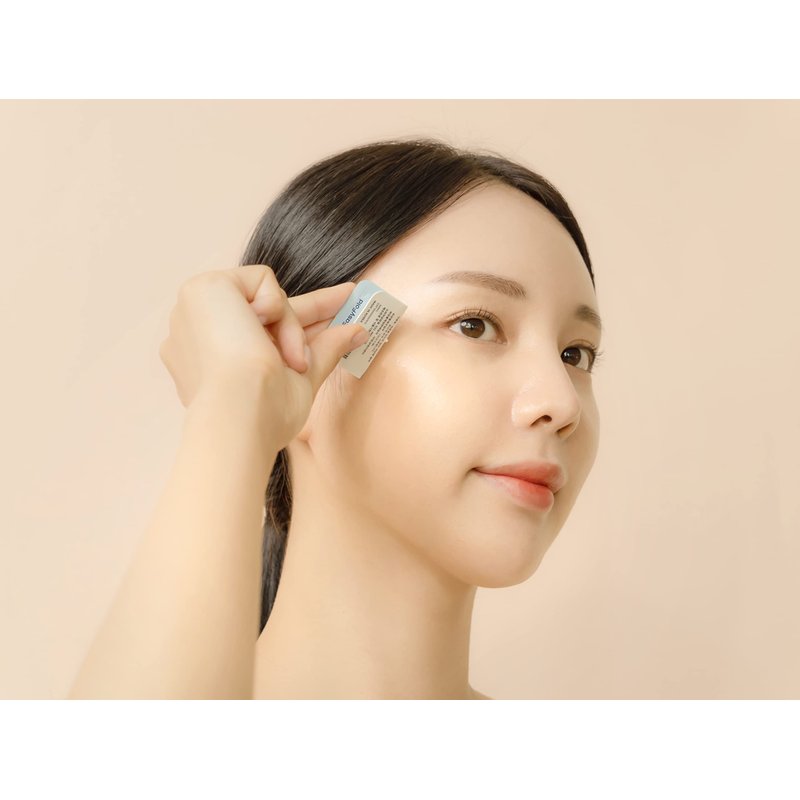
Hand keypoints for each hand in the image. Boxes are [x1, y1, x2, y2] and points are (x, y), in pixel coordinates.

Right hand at [159, 265, 368, 448]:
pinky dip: (275, 307)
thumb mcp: (301, 378)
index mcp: (214, 362)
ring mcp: (194, 312)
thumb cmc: (265, 414)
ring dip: (290, 329)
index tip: (338, 316)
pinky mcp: (199, 289)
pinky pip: (261, 280)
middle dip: (312, 309)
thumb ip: (324, 350)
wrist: (239, 413)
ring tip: (293, 361)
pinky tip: (261, 332)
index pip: (262, 334)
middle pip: (265, 312)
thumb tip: (359, 331)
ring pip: (267, 300)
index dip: (299, 327)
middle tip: (350, 295)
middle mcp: (198, 336)